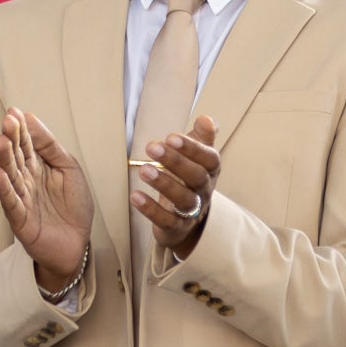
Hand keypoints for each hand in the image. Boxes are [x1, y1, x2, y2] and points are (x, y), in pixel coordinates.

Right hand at [0, 109, 92, 293]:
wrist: (77, 244)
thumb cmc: (73, 206)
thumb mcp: (68, 168)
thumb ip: (51, 146)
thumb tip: (31, 118)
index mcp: (37, 166)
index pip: (26, 143)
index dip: (21, 128)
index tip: (14, 110)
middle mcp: (25, 180)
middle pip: (16, 156)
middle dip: (12, 138)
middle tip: (7, 121)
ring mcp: (21, 199)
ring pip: (10, 175)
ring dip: (5, 158)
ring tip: (1, 141)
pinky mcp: (20, 219)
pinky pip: (11, 202)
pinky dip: (4, 188)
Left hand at [132, 115, 219, 257]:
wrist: (186, 219)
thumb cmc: (188, 179)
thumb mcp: (196, 156)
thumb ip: (202, 137)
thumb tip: (206, 119)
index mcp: (210, 171)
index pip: (209, 158)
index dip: (192, 148)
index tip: (171, 136)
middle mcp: (204, 191)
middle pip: (196, 177)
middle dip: (175, 161)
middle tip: (152, 147)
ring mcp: (192, 211)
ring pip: (184, 199)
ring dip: (164, 184)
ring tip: (143, 170)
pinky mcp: (176, 227)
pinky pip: (166, 221)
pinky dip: (150, 209)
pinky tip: (135, 196)